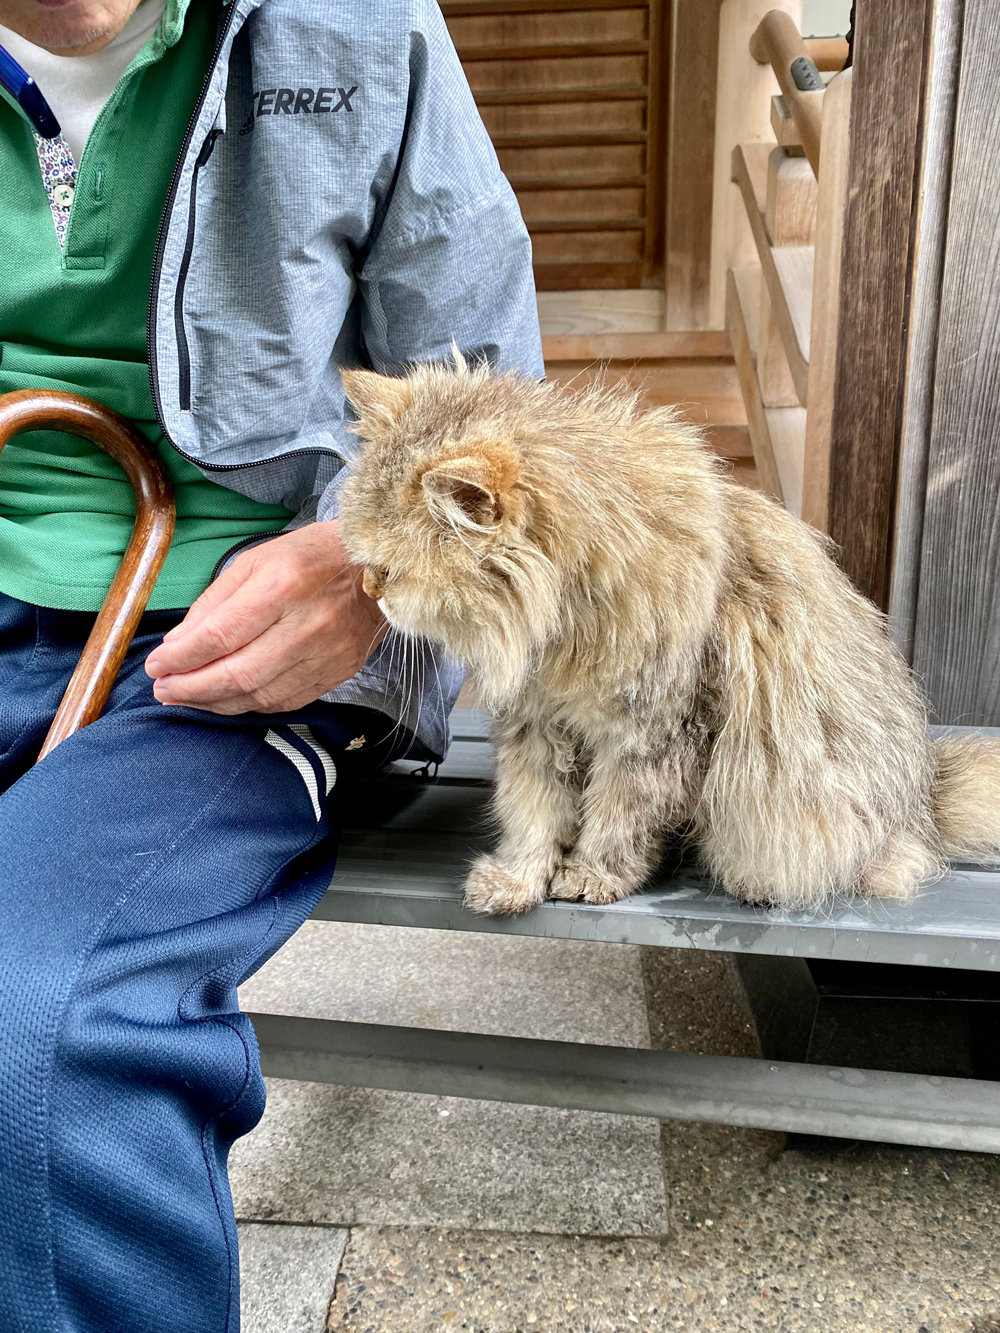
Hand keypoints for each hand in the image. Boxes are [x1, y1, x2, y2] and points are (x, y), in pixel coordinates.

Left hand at [144, 521, 385, 713]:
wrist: (377, 567)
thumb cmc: (311, 557)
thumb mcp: (255, 560)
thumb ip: (214, 602)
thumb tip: (179, 644)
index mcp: (281, 586)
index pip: (220, 635)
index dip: (181, 657)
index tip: (157, 665)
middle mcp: (306, 624)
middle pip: (238, 673)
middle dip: (191, 687)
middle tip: (163, 689)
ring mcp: (325, 654)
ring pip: (260, 695)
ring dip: (215, 702)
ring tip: (187, 697)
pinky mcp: (337, 672)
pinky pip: (285, 702)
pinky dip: (249, 706)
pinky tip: (226, 700)